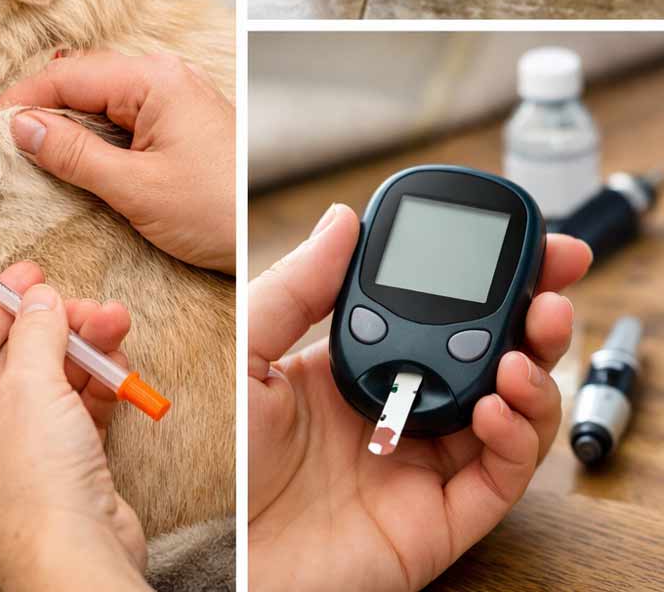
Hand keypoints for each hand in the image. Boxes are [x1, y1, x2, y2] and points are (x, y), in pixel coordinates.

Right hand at [0, 51, 234, 273]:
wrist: (267, 235)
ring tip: (34, 153)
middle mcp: (164, 76)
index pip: (69, 75)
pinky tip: (77, 157)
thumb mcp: (136, 188)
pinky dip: (94, 133)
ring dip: (67, 122)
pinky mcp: (177, 120)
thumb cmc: (219, 212)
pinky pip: (122, 115)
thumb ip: (74, 154)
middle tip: (7, 143)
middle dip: (43, 107)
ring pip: (100, 98)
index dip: (24, 98)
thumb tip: (22, 127)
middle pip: (83, 80)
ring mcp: (173, 96)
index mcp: (155, 80)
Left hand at [0, 262, 148, 591]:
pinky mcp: (55, 469)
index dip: (0, 301)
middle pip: (14, 360)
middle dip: (57, 328)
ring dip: (84, 351)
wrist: (77, 560)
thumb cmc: (34, 478)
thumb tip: (39, 297)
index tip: (32, 270)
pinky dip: (94, 386)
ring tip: (117, 324)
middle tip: (90, 306)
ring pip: (49, 383)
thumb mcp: (32, 386)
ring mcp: (14, 456)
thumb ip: (36, 332)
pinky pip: (71, 411)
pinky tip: (118, 366)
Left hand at [249, 204, 591, 591]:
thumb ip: (296, 288)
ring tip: (527, 346)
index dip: (475, 278)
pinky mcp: (439, 518)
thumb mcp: (250, 354)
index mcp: (357, 362)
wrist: (224, 559)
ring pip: (508, 411)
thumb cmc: (223, 458)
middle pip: (484, 354)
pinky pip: (499, 477)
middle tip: (554, 282)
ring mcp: (423, 462)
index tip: (510, 242)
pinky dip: (517, 439)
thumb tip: (341, 219)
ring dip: (533, 373)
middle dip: (528, 315)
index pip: (433, 310)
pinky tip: (497, 410)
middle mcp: (399, 405)